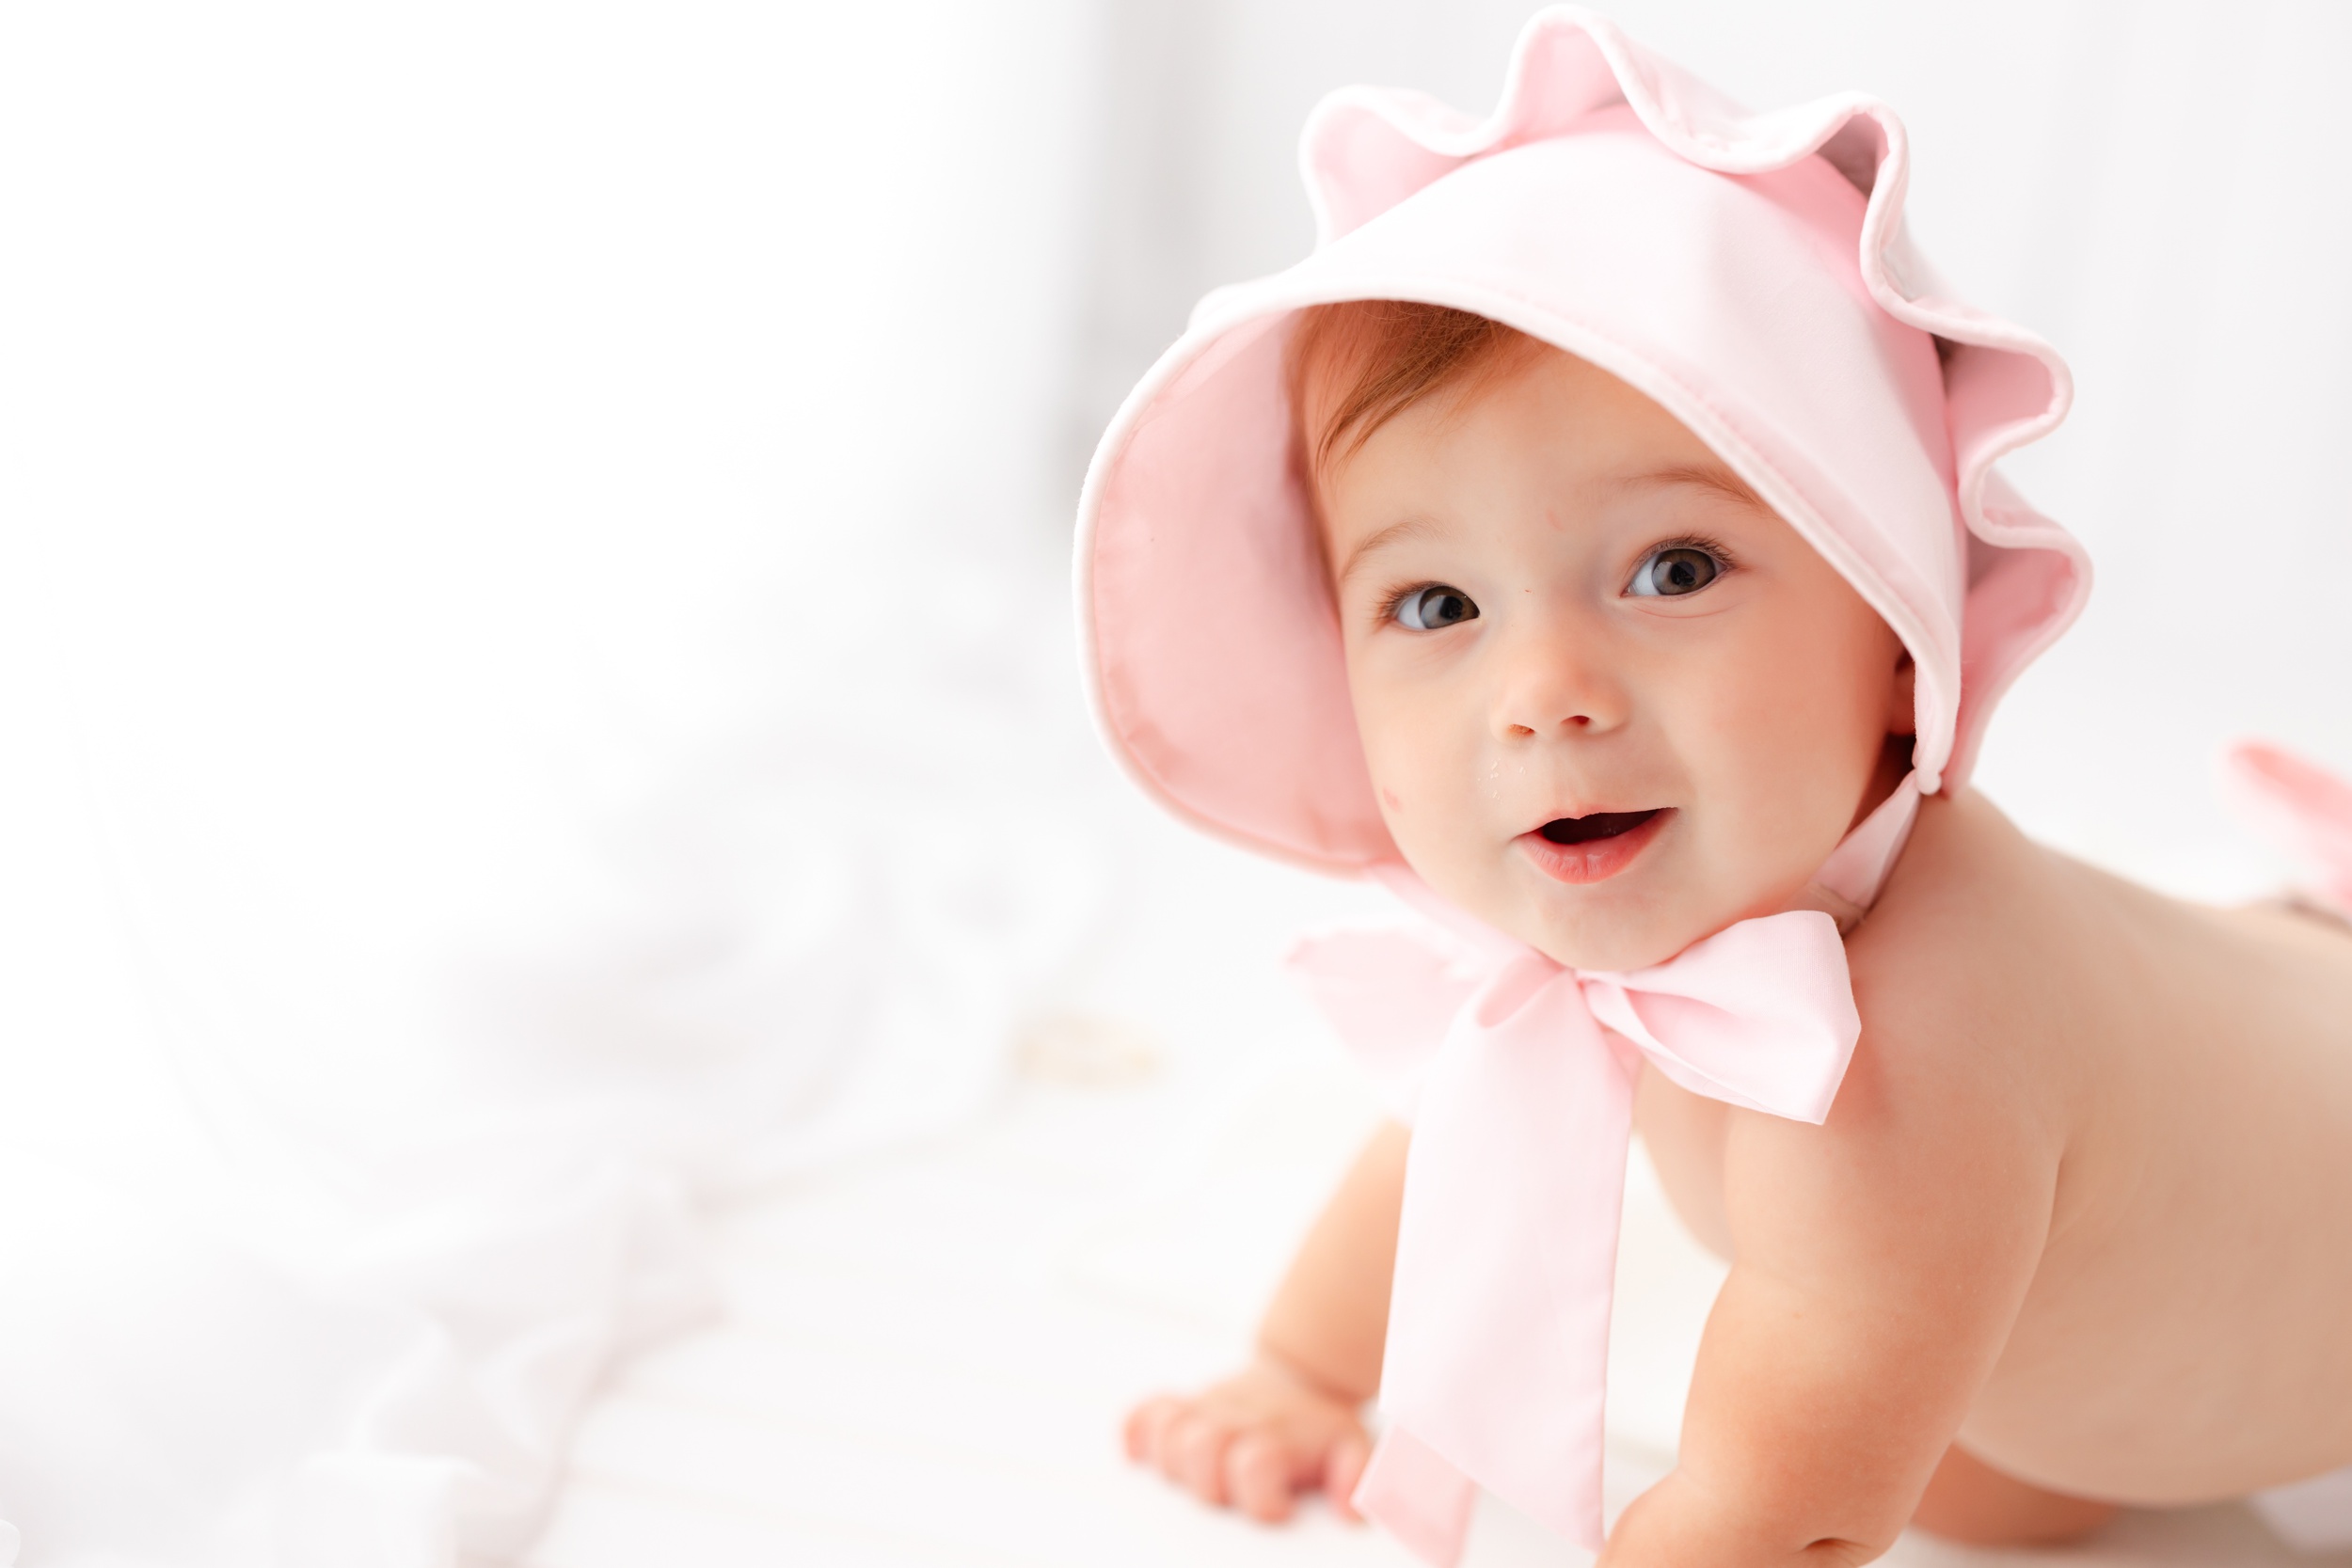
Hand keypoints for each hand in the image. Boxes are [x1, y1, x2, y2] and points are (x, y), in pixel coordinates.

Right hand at [1122, 1354, 1372, 1522]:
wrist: (1301, 1377)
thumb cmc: (1320, 1432)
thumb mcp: (1354, 1448)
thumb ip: (1358, 1477)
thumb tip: (1348, 1513)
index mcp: (1277, 1438)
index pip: (1257, 1463)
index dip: (1260, 1496)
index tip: (1277, 1513)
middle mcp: (1236, 1422)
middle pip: (1201, 1447)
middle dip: (1207, 1480)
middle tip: (1225, 1498)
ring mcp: (1205, 1412)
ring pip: (1169, 1429)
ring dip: (1171, 1456)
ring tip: (1189, 1477)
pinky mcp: (1183, 1407)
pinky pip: (1145, 1412)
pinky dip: (1136, 1432)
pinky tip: (1139, 1457)